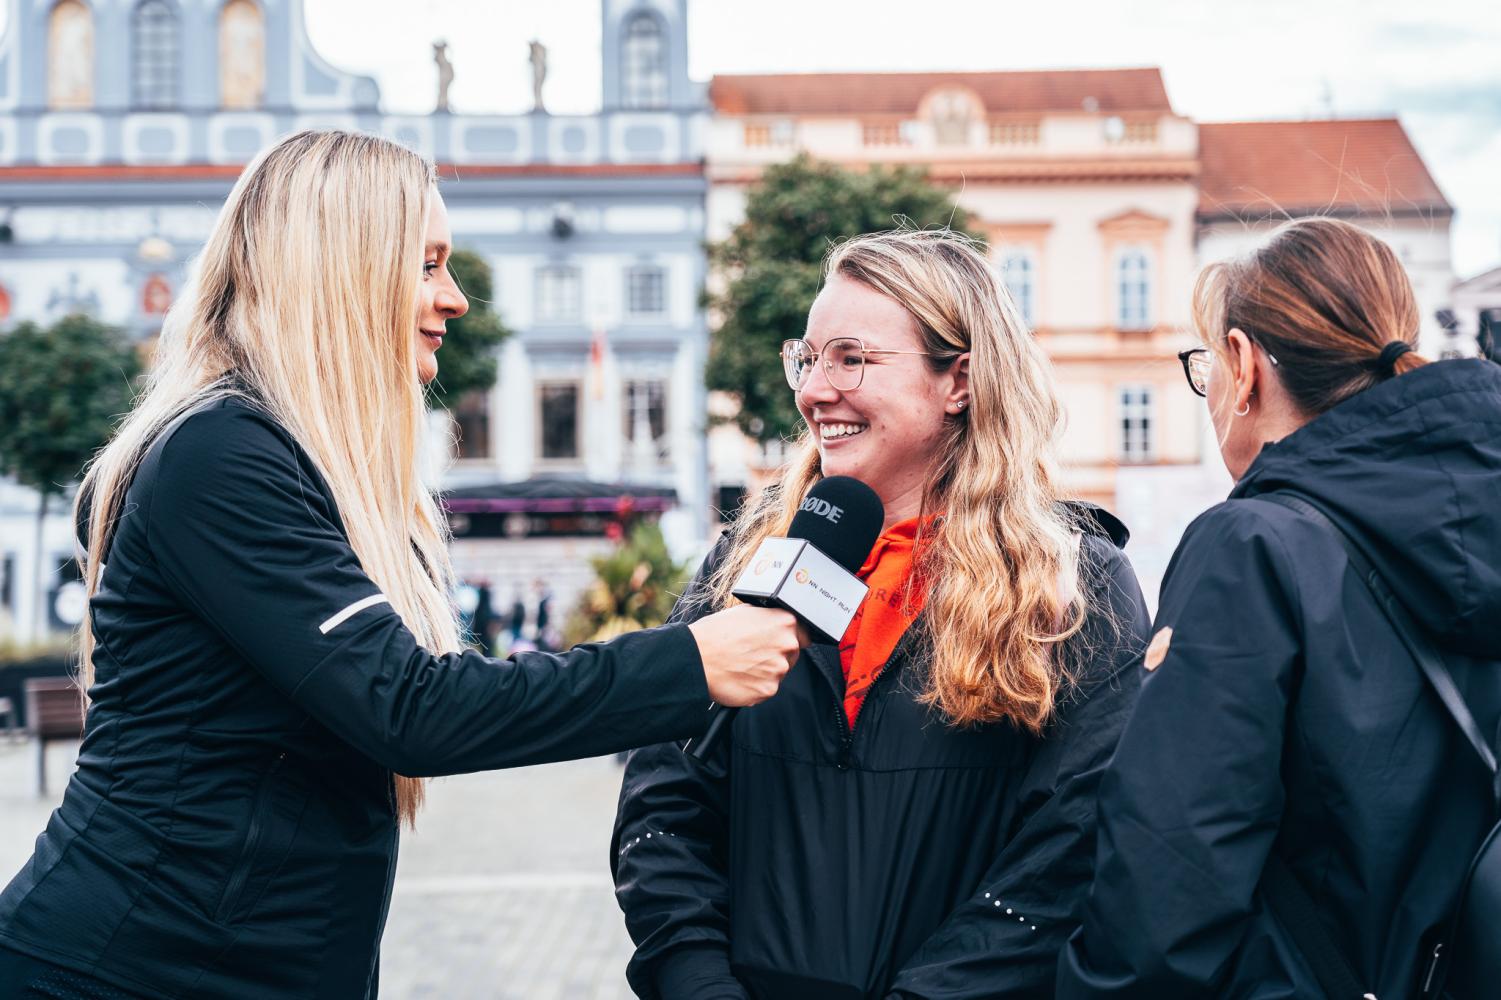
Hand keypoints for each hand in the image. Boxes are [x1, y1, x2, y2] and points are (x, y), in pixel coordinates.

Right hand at [688, 605, 805, 706]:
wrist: (695, 659)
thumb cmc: (714, 634)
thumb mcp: (744, 612)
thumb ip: (767, 619)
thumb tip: (774, 624)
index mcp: (783, 622)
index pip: (803, 633)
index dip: (791, 638)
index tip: (779, 642)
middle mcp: (786, 645)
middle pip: (792, 655)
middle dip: (776, 656)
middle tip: (752, 654)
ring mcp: (779, 669)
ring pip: (778, 673)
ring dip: (765, 672)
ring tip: (741, 665)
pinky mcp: (768, 690)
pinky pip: (767, 689)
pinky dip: (756, 686)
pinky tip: (739, 677)